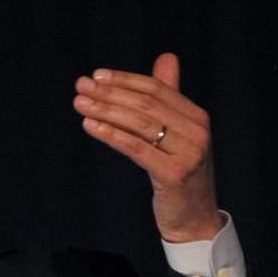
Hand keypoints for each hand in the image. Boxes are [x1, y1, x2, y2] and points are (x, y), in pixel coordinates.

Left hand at [73, 52, 222, 242]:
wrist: (195, 218)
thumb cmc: (178, 172)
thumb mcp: (176, 132)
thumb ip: (168, 97)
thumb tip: (166, 58)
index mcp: (196, 116)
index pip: (156, 89)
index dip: (125, 80)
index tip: (96, 76)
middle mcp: (197, 130)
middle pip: (146, 104)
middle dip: (109, 93)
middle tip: (80, 87)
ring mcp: (188, 152)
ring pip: (139, 124)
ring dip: (105, 111)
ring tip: (80, 104)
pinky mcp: (174, 174)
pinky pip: (136, 148)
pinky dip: (111, 135)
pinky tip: (90, 126)